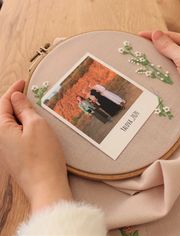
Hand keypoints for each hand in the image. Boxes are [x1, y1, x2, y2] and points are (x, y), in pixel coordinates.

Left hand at [0, 80, 71, 212]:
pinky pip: (17, 135)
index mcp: (1, 129)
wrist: (46, 185)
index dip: (13, 90)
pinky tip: (33, 127)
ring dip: (21, 115)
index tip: (23, 82)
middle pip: (5, 114)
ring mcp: (7, 150)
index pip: (4, 103)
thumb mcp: (37, 126)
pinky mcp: (16, 157)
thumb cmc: (43, 155)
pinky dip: (24, 127)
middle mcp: (0, 140)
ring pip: (12, 125)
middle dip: (15, 102)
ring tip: (33, 109)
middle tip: (27, 93)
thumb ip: (24, 109)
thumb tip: (16, 97)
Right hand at [140, 31, 179, 130]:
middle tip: (140, 47)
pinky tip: (152, 71)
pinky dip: (161, 70)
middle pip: (169, 48)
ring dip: (157, 60)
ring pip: (168, 60)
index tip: (140, 35)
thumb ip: (169, 46)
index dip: (155, 35)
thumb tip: (156, 34)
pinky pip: (169, 71)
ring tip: (143, 59)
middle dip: (155, 47)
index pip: (171, 36)